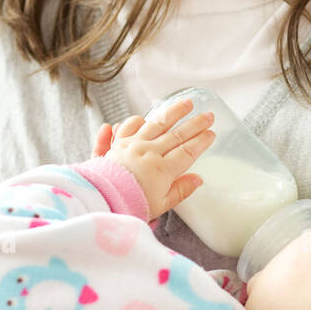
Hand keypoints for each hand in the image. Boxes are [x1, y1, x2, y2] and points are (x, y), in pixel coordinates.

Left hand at [103, 99, 214, 219]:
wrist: (98, 201)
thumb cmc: (129, 206)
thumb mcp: (160, 205)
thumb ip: (180, 190)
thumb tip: (198, 179)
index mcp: (162, 169)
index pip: (188, 151)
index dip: (202, 141)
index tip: (212, 133)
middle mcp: (149, 152)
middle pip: (176, 134)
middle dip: (195, 123)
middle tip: (208, 115)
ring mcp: (132, 145)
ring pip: (156, 123)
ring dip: (172, 112)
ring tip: (186, 104)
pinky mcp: (116, 143)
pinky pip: (127, 127)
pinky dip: (132, 122)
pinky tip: (140, 119)